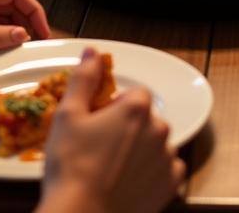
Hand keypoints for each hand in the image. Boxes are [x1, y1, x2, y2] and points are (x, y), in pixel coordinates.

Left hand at [0, 0, 49, 80]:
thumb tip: (24, 34)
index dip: (34, 10)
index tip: (44, 31)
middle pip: (12, 3)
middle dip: (27, 20)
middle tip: (37, 43)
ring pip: (2, 14)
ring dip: (14, 29)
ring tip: (23, 48)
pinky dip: (0, 34)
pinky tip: (5, 48)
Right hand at [39, 49, 184, 212]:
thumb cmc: (72, 167)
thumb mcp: (68, 115)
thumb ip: (84, 78)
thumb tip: (92, 53)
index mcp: (137, 108)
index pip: (133, 94)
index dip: (114, 107)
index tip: (97, 122)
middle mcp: (159, 129)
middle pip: (145, 118)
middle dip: (127, 127)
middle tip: (99, 146)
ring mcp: (167, 159)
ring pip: (155, 144)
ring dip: (140, 149)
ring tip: (111, 167)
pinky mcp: (170, 186)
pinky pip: (167, 170)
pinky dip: (152, 172)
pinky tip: (129, 180)